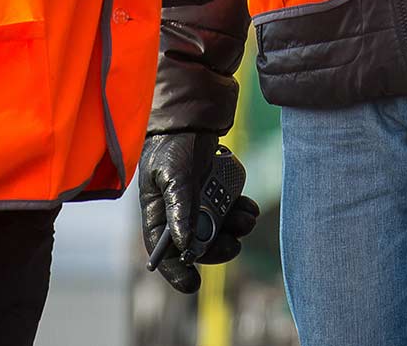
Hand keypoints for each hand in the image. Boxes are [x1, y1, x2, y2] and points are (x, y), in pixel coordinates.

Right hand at [139, 133, 260, 294]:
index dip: (175, 271)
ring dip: (235, 230)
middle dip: (217, 248)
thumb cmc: (173, 147)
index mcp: (157, 215)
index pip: (163, 252)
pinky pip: (232, 213)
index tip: (192, 285)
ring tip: (246, 220)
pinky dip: (242, 213)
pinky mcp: (218, 195)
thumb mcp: (172, 176)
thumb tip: (183, 244)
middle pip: (197, 246)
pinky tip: (248, 207)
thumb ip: (178, 208)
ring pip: (219, 231)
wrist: (194, 119)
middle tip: (234, 246)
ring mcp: (200, 205)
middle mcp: (179, 215)